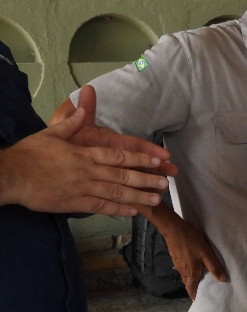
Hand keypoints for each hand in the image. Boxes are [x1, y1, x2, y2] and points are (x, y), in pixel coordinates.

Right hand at [0, 88, 173, 214]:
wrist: (12, 175)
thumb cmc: (30, 153)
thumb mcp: (52, 132)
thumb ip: (74, 120)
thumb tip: (87, 100)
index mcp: (85, 153)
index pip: (119, 155)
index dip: (142, 158)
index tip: (159, 160)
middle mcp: (88, 171)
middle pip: (123, 175)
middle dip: (147, 179)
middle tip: (165, 182)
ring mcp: (83, 188)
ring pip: (116, 193)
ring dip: (138, 196)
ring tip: (156, 200)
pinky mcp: (75, 203)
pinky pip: (101, 207)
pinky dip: (118, 209)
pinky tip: (133, 212)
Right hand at [157, 212, 227, 299]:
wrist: (173, 229)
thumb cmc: (192, 241)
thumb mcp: (207, 253)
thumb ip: (214, 267)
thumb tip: (223, 280)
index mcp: (191, 272)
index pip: (191, 289)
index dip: (194, 295)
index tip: (198, 301)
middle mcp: (183, 271)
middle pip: (188, 284)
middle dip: (193, 289)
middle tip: (200, 292)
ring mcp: (177, 264)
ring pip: (184, 276)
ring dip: (190, 281)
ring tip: (198, 281)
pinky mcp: (175, 257)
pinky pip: (182, 269)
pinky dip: (187, 273)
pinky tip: (191, 268)